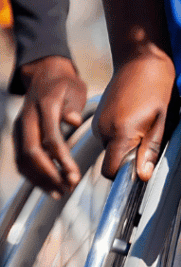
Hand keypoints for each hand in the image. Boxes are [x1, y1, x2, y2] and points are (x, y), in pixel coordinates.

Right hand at [13, 56, 87, 196]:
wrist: (44, 74)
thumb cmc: (64, 85)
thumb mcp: (75, 89)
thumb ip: (74, 105)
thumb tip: (74, 120)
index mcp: (44, 106)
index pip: (50, 137)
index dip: (62, 159)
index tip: (74, 176)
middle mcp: (27, 118)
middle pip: (32, 152)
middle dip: (50, 175)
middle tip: (67, 188)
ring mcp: (20, 127)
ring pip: (23, 159)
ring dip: (41, 179)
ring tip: (59, 193)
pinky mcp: (19, 135)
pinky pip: (20, 159)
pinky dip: (32, 176)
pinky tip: (47, 186)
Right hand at [93, 48, 175, 180]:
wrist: (141, 61)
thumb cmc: (156, 91)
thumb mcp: (161, 124)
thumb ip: (150, 150)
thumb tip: (142, 176)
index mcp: (119, 132)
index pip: (110, 171)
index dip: (124, 177)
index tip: (141, 171)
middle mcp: (102, 129)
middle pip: (110, 161)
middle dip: (127, 161)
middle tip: (148, 144)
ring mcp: (97, 122)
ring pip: (109, 150)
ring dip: (125, 148)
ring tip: (143, 129)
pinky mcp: (97, 117)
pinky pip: (107, 138)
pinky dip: (120, 138)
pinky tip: (134, 123)